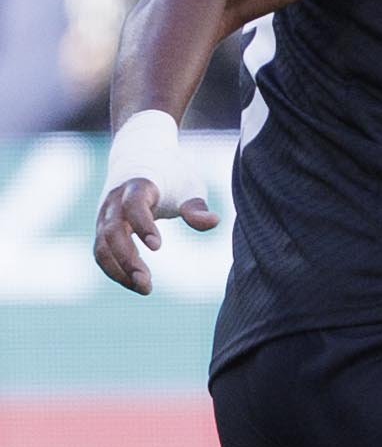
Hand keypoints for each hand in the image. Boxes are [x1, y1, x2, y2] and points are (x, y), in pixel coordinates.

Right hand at [93, 176, 217, 295]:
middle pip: (111, 231)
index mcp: (137, 186)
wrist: (141, 158)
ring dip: (118, 270)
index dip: (142, 224)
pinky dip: (115, 269)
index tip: (157, 247)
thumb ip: (196, 207)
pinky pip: (102, 252)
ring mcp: (105, 216)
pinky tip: (136, 282)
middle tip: (146, 282)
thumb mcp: (189, 187)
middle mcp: (114, 202)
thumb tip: (214, 222)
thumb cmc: (171, 175)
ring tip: (145, 289)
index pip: (133, 204)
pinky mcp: (103, 228)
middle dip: (126, 258)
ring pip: (101, 246)